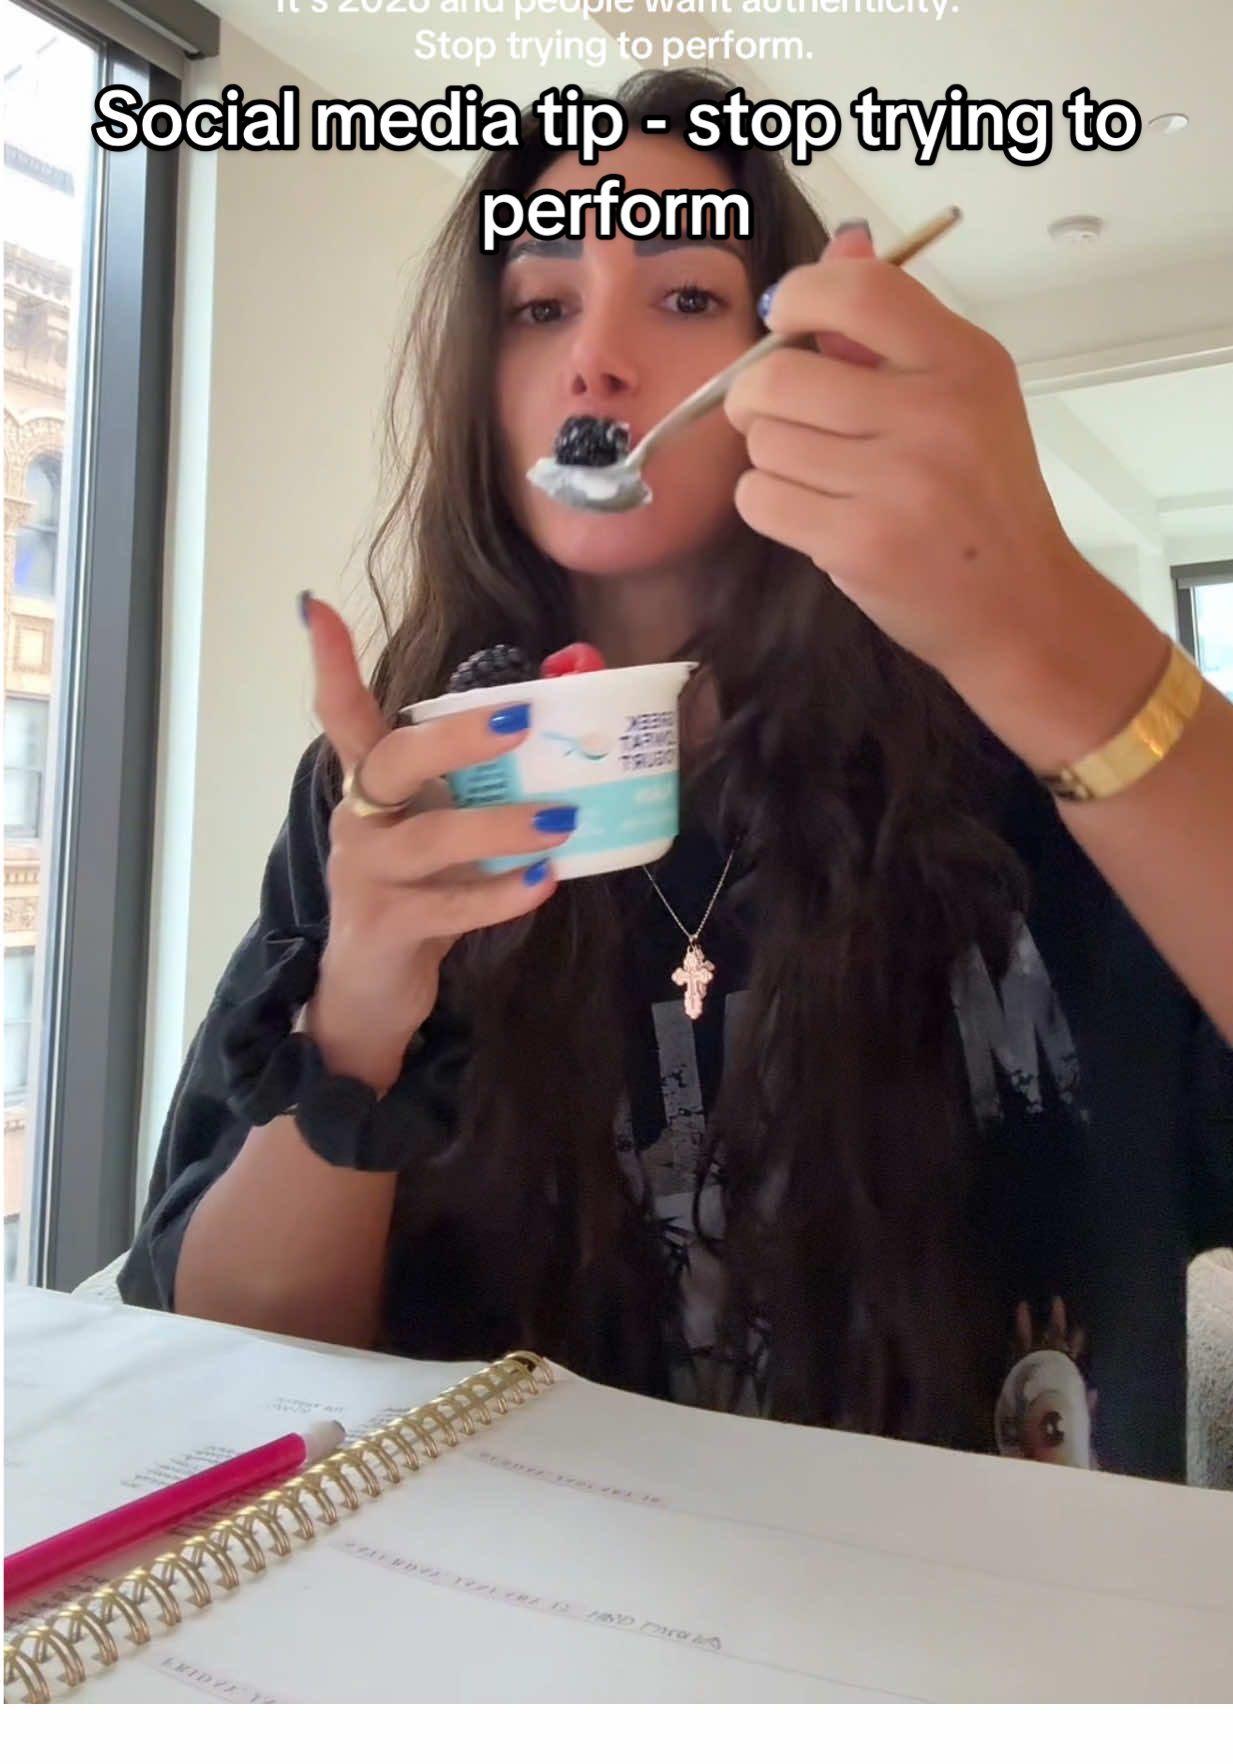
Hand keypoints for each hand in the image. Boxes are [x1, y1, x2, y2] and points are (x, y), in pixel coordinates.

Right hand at [302, 598, 567, 1087]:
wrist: (370, 992)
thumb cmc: (419, 892)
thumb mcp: (444, 829)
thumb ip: (489, 779)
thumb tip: (567, 694)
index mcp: (370, 786)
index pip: (342, 714)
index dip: (332, 664)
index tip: (316, 607)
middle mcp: (359, 820)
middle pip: (395, 761)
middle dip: (456, 736)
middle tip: (520, 721)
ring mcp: (367, 874)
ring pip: (429, 838)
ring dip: (500, 827)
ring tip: (562, 821)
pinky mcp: (386, 927)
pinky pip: (447, 907)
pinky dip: (498, 895)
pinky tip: (542, 882)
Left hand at [723, 225, 1165, 767]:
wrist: (1019, 606)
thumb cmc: (983, 497)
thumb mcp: (964, 397)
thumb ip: (892, 329)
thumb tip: (839, 247)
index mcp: (963, 361)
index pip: (856, 290)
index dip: (799, 297)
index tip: (788, 322)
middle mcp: (933, 413)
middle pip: (779, 375)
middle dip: (757, 396)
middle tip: (778, 414)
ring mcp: (896, 482)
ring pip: (765, 441)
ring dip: (773, 458)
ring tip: (819, 475)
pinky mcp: (860, 543)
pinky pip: (762, 498)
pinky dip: (770, 504)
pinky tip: (811, 512)